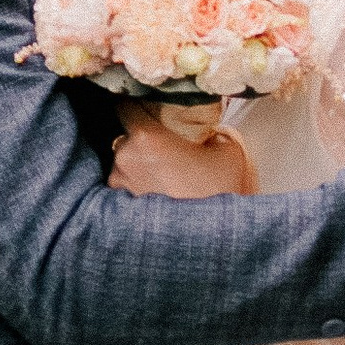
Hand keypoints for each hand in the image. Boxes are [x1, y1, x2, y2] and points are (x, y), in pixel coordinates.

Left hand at [111, 114, 253, 200]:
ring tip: (163, 177)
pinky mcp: (118, 207)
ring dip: (139, 166)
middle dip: (141, 141)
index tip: (147, 108)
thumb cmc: (216, 193)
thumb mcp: (227, 153)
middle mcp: (123, 157)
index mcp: (145, 137)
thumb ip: (211, 133)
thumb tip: (207, 132)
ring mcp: (117, 183)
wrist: (207, 239)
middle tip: (164, 149)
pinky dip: (137, 187)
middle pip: (125, 137)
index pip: (125, 105)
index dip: (135, 104)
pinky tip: (157, 194)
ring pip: (124, 163)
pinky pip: (124, 186)